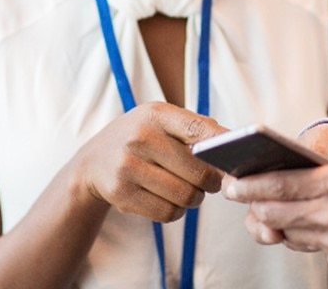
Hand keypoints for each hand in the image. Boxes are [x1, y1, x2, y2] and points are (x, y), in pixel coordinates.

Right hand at [71, 101, 226, 222]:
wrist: (92, 161)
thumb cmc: (140, 138)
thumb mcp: (160, 120)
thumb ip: (195, 128)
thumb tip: (233, 143)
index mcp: (156, 114)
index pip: (199, 130)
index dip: (222, 147)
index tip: (234, 159)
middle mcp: (140, 137)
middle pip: (199, 173)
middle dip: (211, 182)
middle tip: (210, 183)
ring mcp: (128, 166)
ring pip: (185, 196)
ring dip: (194, 198)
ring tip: (189, 190)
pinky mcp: (121, 193)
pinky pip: (167, 213)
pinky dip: (176, 211)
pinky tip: (169, 200)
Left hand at [226, 98, 327, 273]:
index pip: (281, 184)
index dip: (251, 184)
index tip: (231, 181)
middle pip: (276, 211)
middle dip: (253, 203)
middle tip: (237, 193)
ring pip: (288, 231)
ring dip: (272, 220)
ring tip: (261, 206)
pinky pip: (308, 246)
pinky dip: (299, 234)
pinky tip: (297, 221)